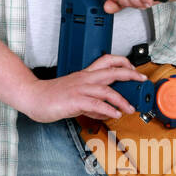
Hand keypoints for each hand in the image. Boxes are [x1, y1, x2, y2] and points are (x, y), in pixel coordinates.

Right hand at [21, 54, 149, 122]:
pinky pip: (96, 104)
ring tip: (130, 108)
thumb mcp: (76, 98)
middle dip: (131, 74)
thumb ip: (93, 104)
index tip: (134, 69)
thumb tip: (107, 111)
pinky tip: (115, 114)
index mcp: (85, 75)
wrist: (33, 97)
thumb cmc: (52, 96)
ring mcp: (80, 88)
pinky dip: (108, 109)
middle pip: (113, 71)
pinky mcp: (75, 100)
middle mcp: (85, 78)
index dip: (123, 62)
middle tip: (142, 80)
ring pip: (107, 89)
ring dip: (122, 100)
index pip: (107, 61)